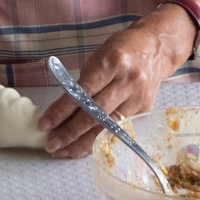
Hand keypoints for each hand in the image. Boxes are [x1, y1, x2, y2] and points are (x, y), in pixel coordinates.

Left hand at [38, 9, 189, 158]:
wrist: (155, 48)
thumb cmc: (121, 49)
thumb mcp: (98, 56)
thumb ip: (83, 83)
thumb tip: (60, 112)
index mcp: (112, 62)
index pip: (82, 93)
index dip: (61, 111)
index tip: (44, 124)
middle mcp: (127, 81)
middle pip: (94, 114)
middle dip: (69, 132)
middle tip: (50, 144)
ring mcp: (138, 98)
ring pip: (106, 127)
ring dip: (82, 143)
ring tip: (62, 152)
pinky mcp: (144, 110)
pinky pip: (117, 130)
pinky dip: (98, 140)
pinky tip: (83, 148)